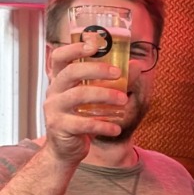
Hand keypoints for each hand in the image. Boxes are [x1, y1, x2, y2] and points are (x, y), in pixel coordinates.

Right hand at [42, 34, 128, 161]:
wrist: (66, 149)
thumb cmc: (82, 118)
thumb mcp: (96, 98)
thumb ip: (113, 81)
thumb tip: (137, 65)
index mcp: (61, 79)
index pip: (60, 56)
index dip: (74, 48)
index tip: (94, 44)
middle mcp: (54, 91)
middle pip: (71, 71)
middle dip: (96, 69)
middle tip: (118, 73)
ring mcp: (54, 109)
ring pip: (78, 95)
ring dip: (104, 95)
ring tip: (123, 100)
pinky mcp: (59, 127)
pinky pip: (83, 123)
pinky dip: (103, 125)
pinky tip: (116, 128)